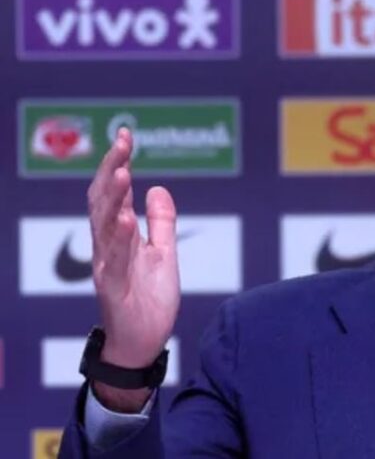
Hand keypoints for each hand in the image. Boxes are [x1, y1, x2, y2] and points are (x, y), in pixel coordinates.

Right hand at [87, 128, 180, 410]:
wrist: (142, 344)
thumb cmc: (148, 299)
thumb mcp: (163, 254)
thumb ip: (161, 223)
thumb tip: (159, 188)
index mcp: (119, 237)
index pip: (113, 192)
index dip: (117, 163)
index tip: (126, 135)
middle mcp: (108, 247)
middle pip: (103, 202)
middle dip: (112, 170)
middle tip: (122, 143)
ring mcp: (109, 267)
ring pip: (105, 227)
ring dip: (113, 198)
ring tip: (123, 171)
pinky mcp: (115, 288)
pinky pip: (116, 261)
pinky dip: (119, 240)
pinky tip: (125, 219)